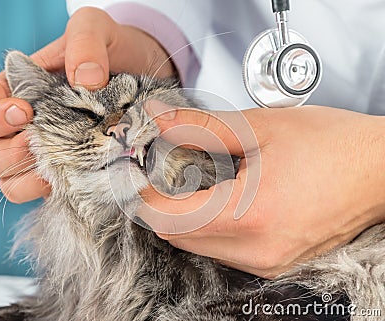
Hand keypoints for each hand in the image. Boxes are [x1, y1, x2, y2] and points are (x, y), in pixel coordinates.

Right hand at [0, 7, 174, 202]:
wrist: (142, 71)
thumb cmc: (111, 48)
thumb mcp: (95, 29)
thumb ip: (85, 44)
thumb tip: (86, 80)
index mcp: (18, 90)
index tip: (23, 112)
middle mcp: (27, 125)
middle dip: (6, 153)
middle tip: (36, 142)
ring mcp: (49, 150)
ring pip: (13, 181)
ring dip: (27, 180)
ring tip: (55, 168)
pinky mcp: (74, 167)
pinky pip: (50, 189)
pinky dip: (55, 190)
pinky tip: (76, 179)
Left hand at [138, 102, 384, 277]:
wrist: (378, 170)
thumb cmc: (333, 147)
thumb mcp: (260, 127)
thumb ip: (200, 126)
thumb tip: (161, 119)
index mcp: (249, 214)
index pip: (167, 219)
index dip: (143, 195)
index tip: (140, 174)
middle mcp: (256, 249)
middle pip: (178, 235)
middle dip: (163, 204)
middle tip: (169, 171)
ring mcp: (266, 261)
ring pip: (199, 245)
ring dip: (188, 215)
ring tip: (201, 181)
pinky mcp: (274, 262)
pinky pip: (224, 250)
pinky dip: (212, 225)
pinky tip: (226, 198)